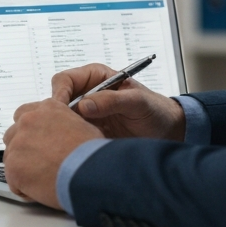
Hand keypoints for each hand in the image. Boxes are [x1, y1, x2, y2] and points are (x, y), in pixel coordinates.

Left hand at [3, 98, 102, 207]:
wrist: (90, 172)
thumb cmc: (93, 153)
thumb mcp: (83, 126)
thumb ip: (64, 125)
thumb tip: (63, 134)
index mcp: (46, 108)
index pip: (26, 115)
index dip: (32, 133)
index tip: (40, 144)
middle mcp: (28, 120)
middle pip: (13, 135)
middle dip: (23, 149)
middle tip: (39, 163)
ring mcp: (18, 143)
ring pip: (11, 157)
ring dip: (22, 168)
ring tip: (43, 179)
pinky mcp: (14, 166)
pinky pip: (13, 181)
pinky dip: (24, 188)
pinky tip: (42, 190)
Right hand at [52, 63, 185, 140]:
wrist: (167, 132)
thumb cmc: (155, 110)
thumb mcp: (137, 102)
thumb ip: (112, 100)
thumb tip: (84, 105)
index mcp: (95, 77)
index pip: (64, 80)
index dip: (59, 93)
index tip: (61, 109)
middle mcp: (87, 93)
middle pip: (58, 100)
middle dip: (58, 114)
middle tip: (64, 129)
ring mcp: (87, 114)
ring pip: (62, 120)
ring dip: (65, 130)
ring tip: (76, 141)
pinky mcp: (89, 132)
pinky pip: (72, 136)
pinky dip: (73, 142)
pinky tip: (81, 149)